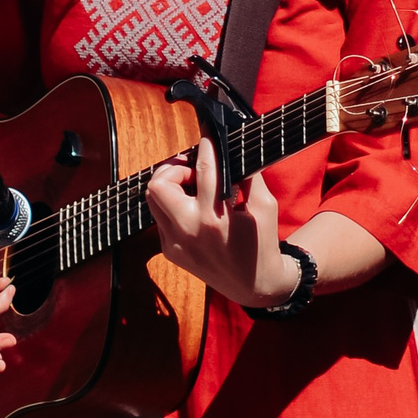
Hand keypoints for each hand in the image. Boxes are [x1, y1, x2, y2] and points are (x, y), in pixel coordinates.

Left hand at [145, 135, 299, 307]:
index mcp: (215, 218)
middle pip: (159, 184)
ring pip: (152, 199)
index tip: (207, 133)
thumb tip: (233, 149)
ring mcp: (175, 243)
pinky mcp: (169, 251)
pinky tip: (191, 206)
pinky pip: (159, 217)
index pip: (204, 170)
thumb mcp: (265, 206)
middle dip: (174, 168)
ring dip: (169, 185)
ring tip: (191, 186)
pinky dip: (172, 205)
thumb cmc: (262, 243)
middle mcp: (189, 231)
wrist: (254, 285)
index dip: (206, 146)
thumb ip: (248, 176)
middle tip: (192, 169)